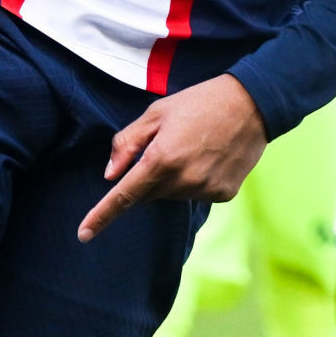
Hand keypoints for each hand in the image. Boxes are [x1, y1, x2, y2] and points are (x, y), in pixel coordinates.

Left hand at [78, 74, 267, 242]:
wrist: (252, 103)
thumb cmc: (200, 102)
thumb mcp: (157, 112)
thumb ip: (128, 143)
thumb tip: (111, 175)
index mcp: (161, 159)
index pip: (124, 196)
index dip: (102, 216)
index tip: (83, 234)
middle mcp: (183, 181)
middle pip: (149, 194)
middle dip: (147, 176)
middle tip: (166, 145)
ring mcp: (205, 190)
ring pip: (172, 195)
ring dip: (172, 178)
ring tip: (192, 147)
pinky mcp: (223, 194)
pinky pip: (196, 194)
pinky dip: (194, 180)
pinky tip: (209, 156)